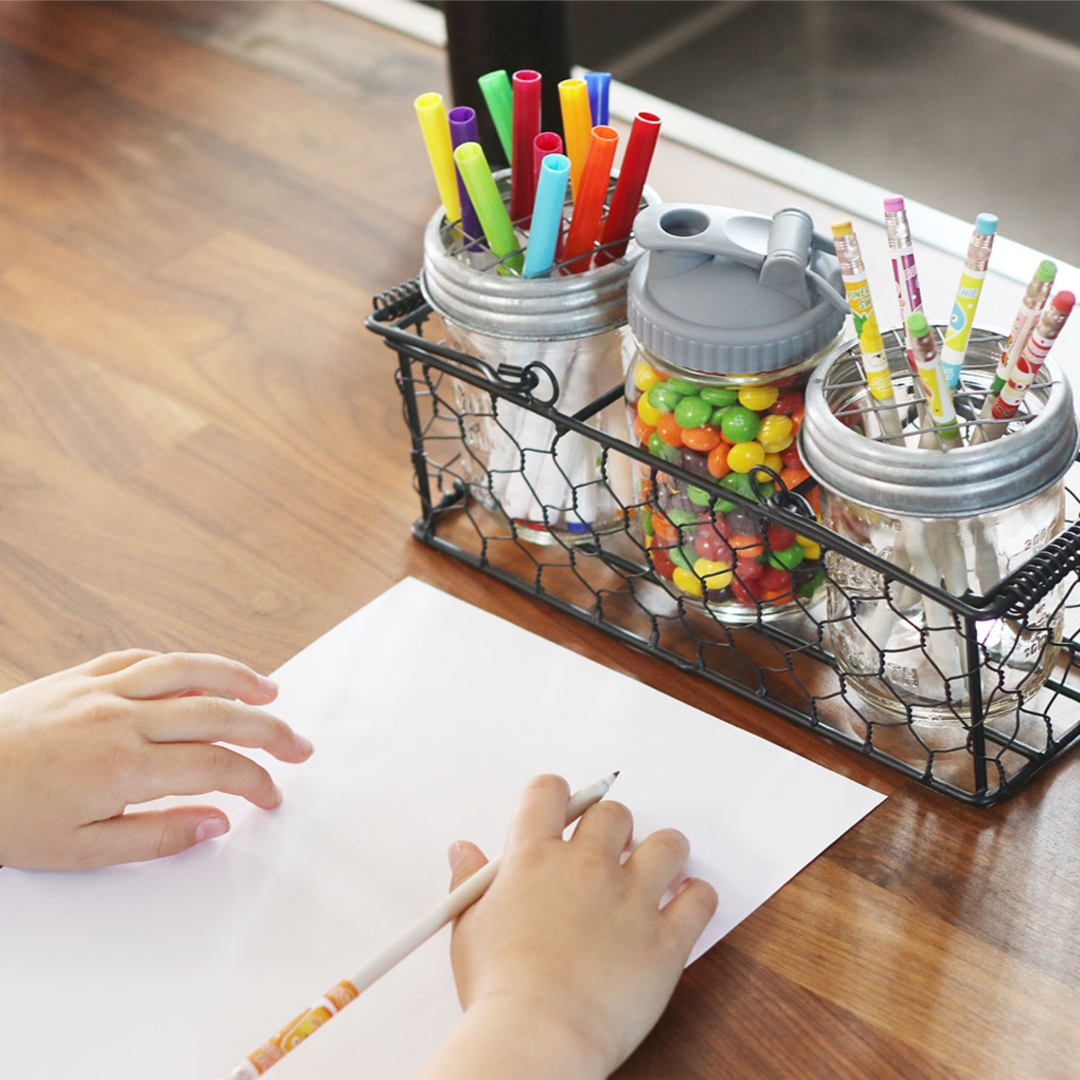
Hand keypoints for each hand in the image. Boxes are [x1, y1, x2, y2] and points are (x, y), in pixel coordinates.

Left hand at [0, 649, 312, 869]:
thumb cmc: (3, 818)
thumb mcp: (79, 851)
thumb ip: (156, 836)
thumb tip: (215, 823)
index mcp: (122, 765)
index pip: (215, 766)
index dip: (255, 780)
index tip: (272, 794)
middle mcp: (121, 718)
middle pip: (217, 714)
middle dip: (269, 730)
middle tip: (299, 745)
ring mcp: (102, 689)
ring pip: (188, 670)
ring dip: (237, 678)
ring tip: (270, 691)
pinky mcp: (81, 675)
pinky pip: (144, 657)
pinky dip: (182, 662)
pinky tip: (201, 671)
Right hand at [419, 774, 717, 1079]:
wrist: (538, 1036)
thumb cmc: (501, 990)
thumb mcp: (468, 927)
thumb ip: (470, 880)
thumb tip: (463, 852)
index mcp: (535, 856)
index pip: (550, 791)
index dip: (557, 795)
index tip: (561, 809)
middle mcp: (587, 866)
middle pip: (612, 813)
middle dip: (610, 827)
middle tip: (607, 850)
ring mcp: (631, 900)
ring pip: (667, 844)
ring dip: (662, 851)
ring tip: (653, 869)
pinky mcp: (665, 939)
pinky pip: (699, 899)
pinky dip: (696, 897)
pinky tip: (685, 902)